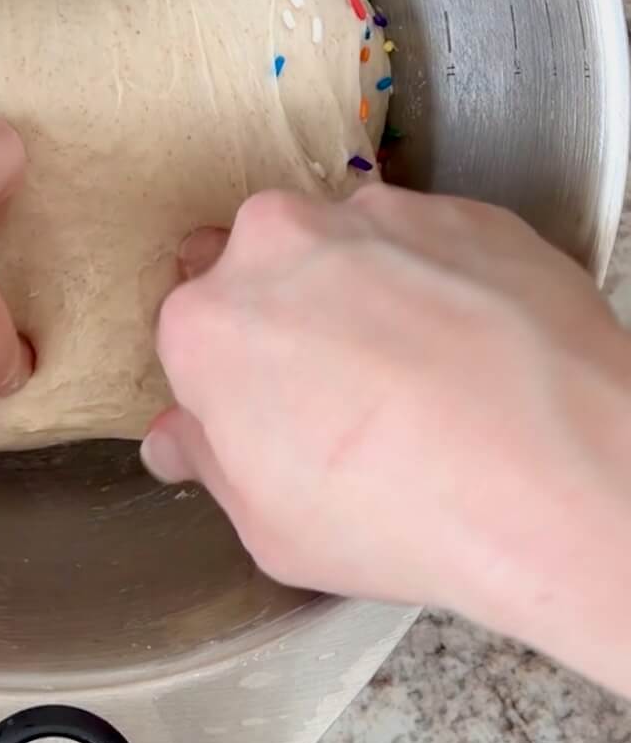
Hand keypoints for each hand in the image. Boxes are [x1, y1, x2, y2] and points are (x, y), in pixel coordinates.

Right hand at [142, 186, 630, 693]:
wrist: (562, 473)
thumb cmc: (403, 511)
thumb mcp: (271, 529)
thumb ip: (210, 464)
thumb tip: (179, 439)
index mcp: (208, 322)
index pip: (193, 334)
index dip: (229, 378)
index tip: (265, 412)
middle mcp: (280, 244)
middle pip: (264, 269)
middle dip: (290, 315)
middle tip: (341, 391)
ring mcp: (377, 219)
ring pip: (350, 247)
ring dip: (368, 293)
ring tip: (423, 376)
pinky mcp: (465, 213)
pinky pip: (433, 243)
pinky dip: (445, 284)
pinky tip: (476, 354)